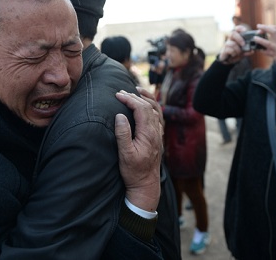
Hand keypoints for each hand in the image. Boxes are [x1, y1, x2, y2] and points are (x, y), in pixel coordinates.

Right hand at [115, 90, 161, 211]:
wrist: (146, 185)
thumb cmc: (134, 172)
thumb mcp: (125, 154)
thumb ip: (123, 134)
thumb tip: (120, 116)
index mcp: (148, 134)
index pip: (141, 109)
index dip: (129, 99)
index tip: (117, 95)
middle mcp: (156, 132)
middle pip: (148, 107)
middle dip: (135, 97)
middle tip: (121, 92)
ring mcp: (158, 135)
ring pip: (156, 110)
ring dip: (146, 99)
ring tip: (136, 91)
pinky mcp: (158, 138)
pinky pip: (158, 117)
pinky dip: (152, 107)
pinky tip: (146, 106)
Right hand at [218, 28, 254, 64]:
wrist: (227, 60)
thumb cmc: (236, 53)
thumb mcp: (243, 52)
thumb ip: (247, 51)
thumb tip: (252, 51)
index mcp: (236, 38)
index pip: (236, 29)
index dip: (240, 28)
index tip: (244, 30)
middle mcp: (230, 39)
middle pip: (232, 33)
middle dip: (239, 38)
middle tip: (243, 44)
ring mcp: (226, 44)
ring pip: (232, 43)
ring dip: (237, 49)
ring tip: (239, 53)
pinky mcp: (224, 50)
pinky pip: (229, 50)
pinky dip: (233, 53)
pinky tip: (234, 55)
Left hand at [255, 24, 275, 70]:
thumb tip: (273, 37)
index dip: (271, 26)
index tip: (265, 27)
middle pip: (274, 31)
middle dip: (265, 28)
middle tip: (258, 27)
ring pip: (268, 42)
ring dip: (260, 40)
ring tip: (255, 38)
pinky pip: (267, 52)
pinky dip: (262, 50)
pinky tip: (258, 49)